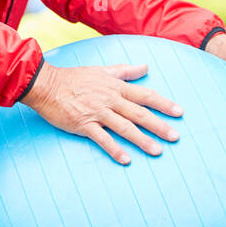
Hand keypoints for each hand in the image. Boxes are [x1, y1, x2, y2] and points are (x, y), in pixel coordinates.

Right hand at [21, 61, 182, 165]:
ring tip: (158, 151)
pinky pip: (102, 139)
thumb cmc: (75, 78)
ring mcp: (98, 113)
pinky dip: (115, 149)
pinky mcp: (84, 125)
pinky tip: (127, 160)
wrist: (46, 85)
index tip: (179, 112)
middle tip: (175, 136)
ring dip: (143, 140)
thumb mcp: (102, 70)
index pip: (144, 95)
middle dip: (159, 125)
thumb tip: (146, 66)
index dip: (163, 104)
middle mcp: (110, 100)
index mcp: (116, 87)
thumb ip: (125, 71)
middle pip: (140, 114)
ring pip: (125, 128)